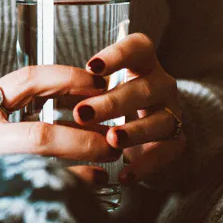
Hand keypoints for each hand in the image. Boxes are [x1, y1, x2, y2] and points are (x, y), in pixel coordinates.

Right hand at [0, 65, 120, 195]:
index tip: (96, 82)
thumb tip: (72, 107)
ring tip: (103, 169)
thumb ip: (13, 108)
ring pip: (38, 172)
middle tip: (110, 140)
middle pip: (38, 136)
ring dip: (77, 171)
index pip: (26, 81)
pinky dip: (61, 192)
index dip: (65, 77)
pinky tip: (82, 192)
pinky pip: (29, 193)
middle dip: (81, 138)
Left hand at [73, 33, 185, 183]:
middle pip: (145, 88)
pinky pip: (165, 153)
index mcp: (142, 64)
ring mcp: (172, 113)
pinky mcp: (175, 142)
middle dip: (113, 101)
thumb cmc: (117, 104)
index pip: (138, 48)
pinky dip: (145, 165)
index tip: (91, 67)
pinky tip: (125, 174)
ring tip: (111, 139)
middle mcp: (161, 85)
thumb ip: (82, 90)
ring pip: (160, 120)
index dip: (118, 55)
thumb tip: (47, 95)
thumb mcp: (100, 90)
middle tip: (83, 113)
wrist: (150, 135)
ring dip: (134, 131)